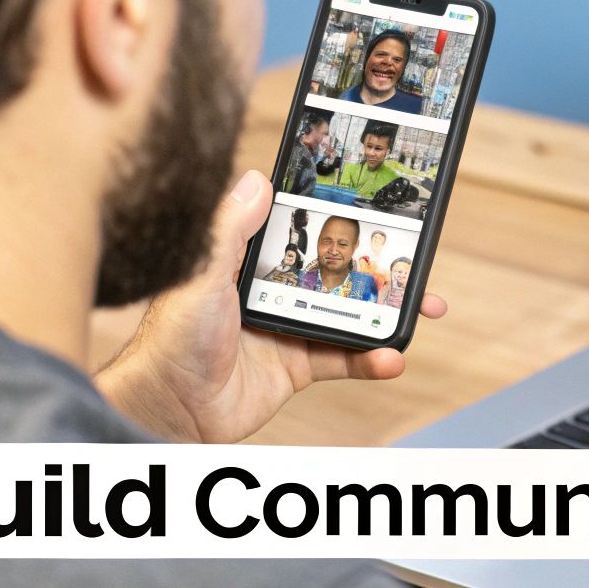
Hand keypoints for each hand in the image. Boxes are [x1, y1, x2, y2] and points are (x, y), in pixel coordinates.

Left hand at [96, 170, 447, 442]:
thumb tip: (257, 179)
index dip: (338, 220)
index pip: (302, 231)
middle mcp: (274, 291)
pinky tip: (389, 358)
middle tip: (414, 263)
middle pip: (338, 271)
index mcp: (250, 263)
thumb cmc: (170, 338)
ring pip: (350, 314)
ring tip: (419, 308)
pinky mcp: (298, 366)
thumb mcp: (202, 274)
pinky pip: (343, 359)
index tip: (375, 210)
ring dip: (386, 313)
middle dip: (380, 267)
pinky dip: (370, 360)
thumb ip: (230, 230)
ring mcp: (289, 329)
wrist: (169, 408)